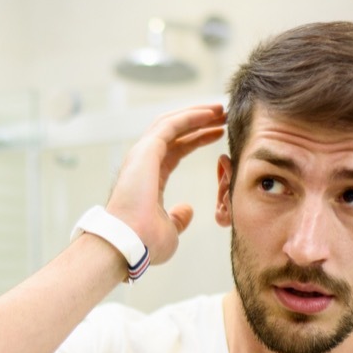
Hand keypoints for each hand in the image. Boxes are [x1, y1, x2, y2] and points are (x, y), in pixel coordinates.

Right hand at [105, 103, 225, 266]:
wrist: (130, 243)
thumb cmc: (145, 242)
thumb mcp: (170, 229)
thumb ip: (178, 217)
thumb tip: (187, 210)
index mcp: (149, 178)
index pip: (176, 149)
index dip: (197, 139)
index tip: (218, 133)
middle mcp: (143, 162)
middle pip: (174, 131)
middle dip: (198, 120)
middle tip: (222, 114)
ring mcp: (142, 154)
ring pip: (171, 123)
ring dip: (197, 114)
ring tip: (220, 109)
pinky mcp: (146, 150)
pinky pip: (172, 125)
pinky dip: (191, 116)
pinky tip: (210, 113)